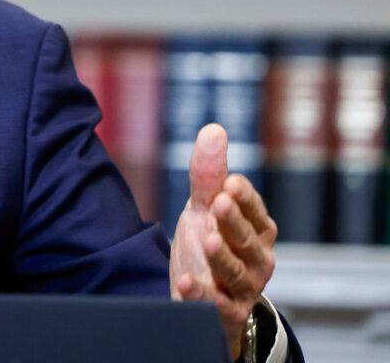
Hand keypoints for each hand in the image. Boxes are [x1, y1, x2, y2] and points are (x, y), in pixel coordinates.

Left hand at [170, 124, 276, 359]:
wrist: (202, 295)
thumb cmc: (210, 243)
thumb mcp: (205, 208)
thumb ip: (208, 175)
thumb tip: (213, 129)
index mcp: (257, 229)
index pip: (254, 209)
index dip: (243, 197)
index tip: (229, 183)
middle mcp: (256, 258)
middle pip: (247, 239)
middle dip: (234, 221)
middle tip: (220, 202)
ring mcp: (243, 287)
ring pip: (236, 272)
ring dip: (222, 257)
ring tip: (208, 239)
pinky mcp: (225, 312)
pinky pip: (217, 305)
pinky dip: (202, 295)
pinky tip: (186, 281)